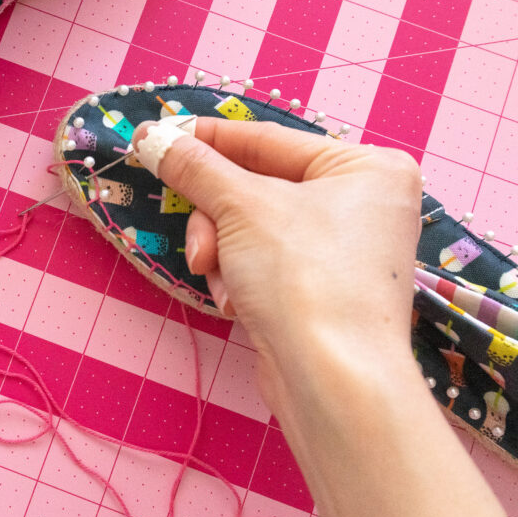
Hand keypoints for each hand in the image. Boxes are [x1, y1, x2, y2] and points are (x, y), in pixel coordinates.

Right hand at [132, 117, 422, 379]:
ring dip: (223, 254)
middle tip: (198, 244)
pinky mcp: (323, 292)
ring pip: (252, 230)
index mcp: (364, 167)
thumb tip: (153, 136)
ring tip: (221, 280)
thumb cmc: (302, 275)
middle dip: (216, 219)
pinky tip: (237, 304)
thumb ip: (194, 166)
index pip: (269, 140)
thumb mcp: (240, 207)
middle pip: (257, 189)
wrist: (333, 380)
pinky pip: (265, 264)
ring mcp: (344, 252)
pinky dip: (240, 279)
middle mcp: (362, 204)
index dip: (208, 140)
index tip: (159, 137)